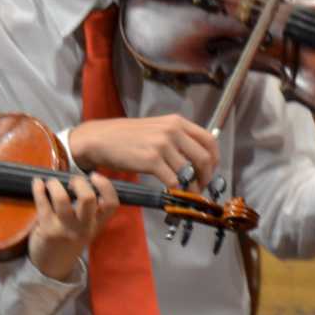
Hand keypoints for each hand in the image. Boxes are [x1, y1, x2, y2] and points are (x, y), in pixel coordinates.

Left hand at [27, 172, 118, 279]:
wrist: (52, 267)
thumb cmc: (69, 241)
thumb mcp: (86, 228)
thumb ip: (89, 210)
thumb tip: (79, 179)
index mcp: (97, 225)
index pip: (111, 204)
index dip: (106, 186)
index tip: (94, 175)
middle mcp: (84, 227)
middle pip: (88, 198)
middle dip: (79, 182)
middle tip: (70, 181)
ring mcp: (65, 229)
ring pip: (62, 199)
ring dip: (55, 184)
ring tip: (51, 182)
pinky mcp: (47, 229)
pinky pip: (42, 203)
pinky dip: (38, 188)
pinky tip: (37, 183)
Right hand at [69, 114, 219, 191]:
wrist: (100, 139)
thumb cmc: (126, 136)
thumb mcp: (156, 128)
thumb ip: (176, 138)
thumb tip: (195, 158)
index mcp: (177, 122)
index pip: (209, 140)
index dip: (214, 160)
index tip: (210, 172)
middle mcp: (173, 131)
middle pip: (204, 158)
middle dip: (206, 177)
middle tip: (199, 187)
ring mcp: (163, 145)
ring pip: (189, 172)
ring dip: (191, 187)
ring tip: (185, 192)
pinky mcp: (152, 160)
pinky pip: (173, 180)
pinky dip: (176, 190)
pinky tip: (171, 192)